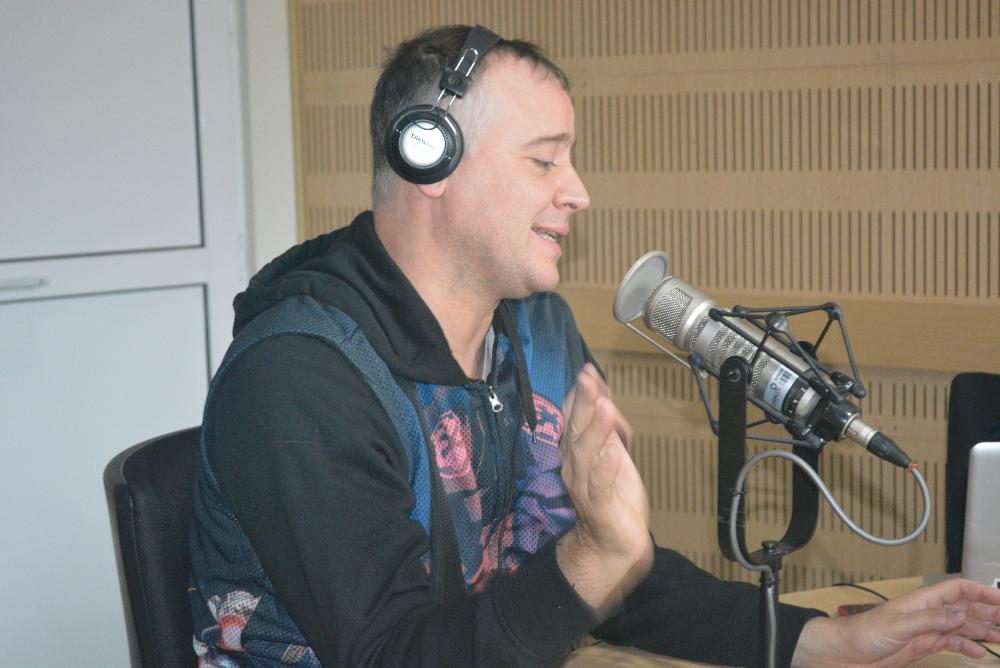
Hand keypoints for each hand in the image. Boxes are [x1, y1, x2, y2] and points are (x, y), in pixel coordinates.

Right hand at [556, 364, 652, 617]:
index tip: (588, 371)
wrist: (612, 544)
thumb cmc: (612, 498)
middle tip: (588, 378)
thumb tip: (606, 398)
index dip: (582, 395)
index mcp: (577, 452)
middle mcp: (575, 466)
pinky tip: (614, 452)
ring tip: (604, 406)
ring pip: (585, 453)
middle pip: (576, 430)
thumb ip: (608, 428)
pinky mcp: (600, 507)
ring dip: (594, 429)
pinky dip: (605, 467)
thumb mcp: (612, 454)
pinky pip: (600, 485)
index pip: (574, 418)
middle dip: (583, 403)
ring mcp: (585, 486)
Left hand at [792, 578, 999, 666]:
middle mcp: (926, 613)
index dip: (981, 592)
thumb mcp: (898, 625)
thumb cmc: (863, 633)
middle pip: (964, 607)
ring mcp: (925, 629)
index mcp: (921, 601)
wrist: (845, 652)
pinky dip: (967, 647)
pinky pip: (950, 644)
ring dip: (982, 630)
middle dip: (988, 611)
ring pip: (961, 627)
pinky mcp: (921, 645)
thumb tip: (961, 613)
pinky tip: (979, 653)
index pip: (957, 590)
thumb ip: (930, 619)